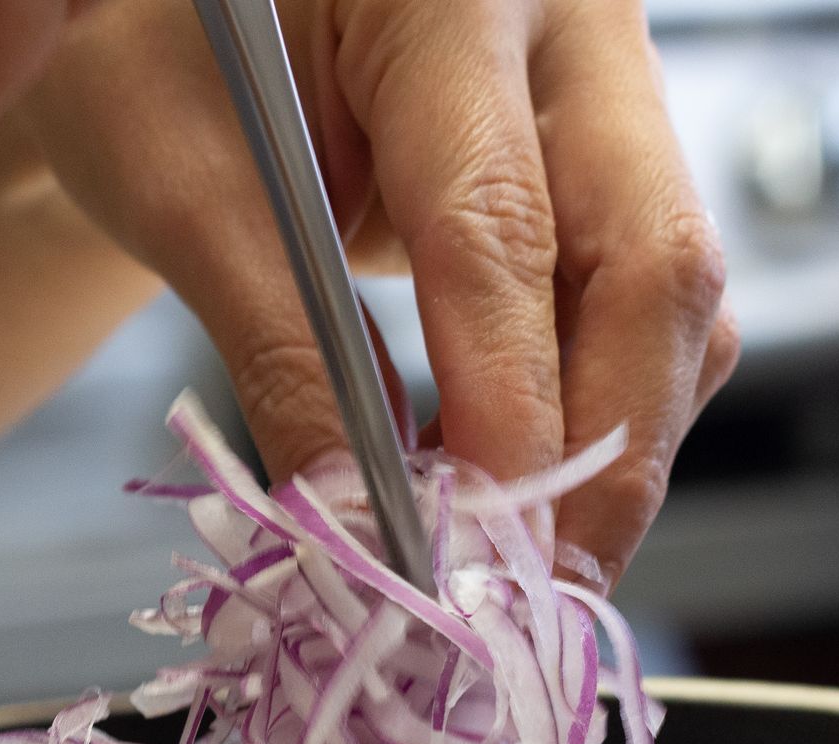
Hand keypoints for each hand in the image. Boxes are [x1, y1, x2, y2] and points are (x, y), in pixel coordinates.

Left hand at [24, 0, 736, 588]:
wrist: (187, 12)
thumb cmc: (164, 53)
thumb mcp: (181, 186)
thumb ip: (280, 353)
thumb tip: (356, 526)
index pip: (504, 223)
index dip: (505, 408)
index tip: (480, 548)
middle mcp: (568, 29)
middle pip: (654, 264)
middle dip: (604, 456)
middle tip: (536, 592)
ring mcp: (609, 92)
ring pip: (674, 299)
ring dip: (608, 447)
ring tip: (514, 554)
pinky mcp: (611, 165)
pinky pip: (645, 307)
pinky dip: (593, 412)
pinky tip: (523, 479)